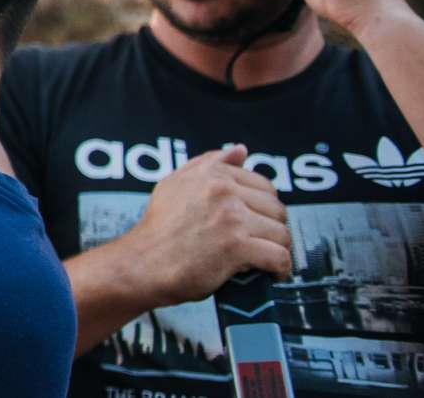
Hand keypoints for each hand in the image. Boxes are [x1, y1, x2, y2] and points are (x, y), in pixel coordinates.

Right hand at [118, 145, 291, 304]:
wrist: (142, 264)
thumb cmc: (158, 229)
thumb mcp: (175, 184)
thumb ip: (208, 163)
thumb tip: (240, 150)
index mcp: (212, 175)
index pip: (263, 185)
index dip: (262, 208)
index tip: (254, 224)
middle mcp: (223, 191)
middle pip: (276, 210)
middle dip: (271, 229)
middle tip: (258, 244)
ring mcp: (231, 218)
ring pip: (281, 234)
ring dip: (276, 249)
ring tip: (263, 259)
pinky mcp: (237, 247)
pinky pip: (279, 256)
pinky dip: (280, 268)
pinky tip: (271, 272)